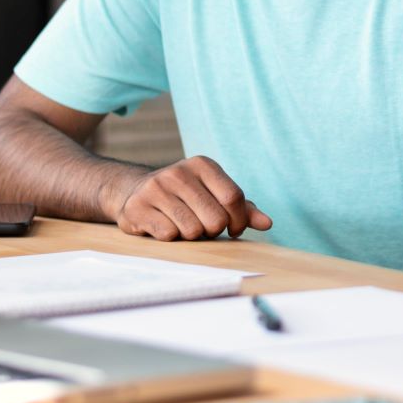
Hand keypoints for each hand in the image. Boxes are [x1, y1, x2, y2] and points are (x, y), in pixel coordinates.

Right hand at [104, 156, 272, 241]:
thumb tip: (267, 223)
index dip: (239, 220)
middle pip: (215, 218)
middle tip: (202, 226)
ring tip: (182, 224)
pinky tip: (163, 226)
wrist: (135, 192)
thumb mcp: (214, 194)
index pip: (234, 197)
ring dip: (191, 236)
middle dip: (213, 231)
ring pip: (192, 231)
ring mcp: (155, 188)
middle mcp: (178, 172)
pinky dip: (171, 238)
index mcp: (202, 165)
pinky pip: (169, 235)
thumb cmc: (185, 197)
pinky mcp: (137, 207)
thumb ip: (242, 208)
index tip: (234, 229)